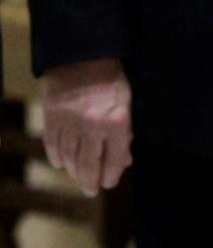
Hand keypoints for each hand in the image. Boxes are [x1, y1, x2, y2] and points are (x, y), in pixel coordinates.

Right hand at [38, 60, 132, 192]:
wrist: (79, 56)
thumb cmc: (109, 80)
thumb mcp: (126, 104)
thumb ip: (125, 133)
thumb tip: (124, 160)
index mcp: (115, 122)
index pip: (113, 158)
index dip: (111, 174)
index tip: (108, 183)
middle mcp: (92, 125)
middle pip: (88, 162)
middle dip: (90, 179)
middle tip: (91, 190)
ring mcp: (69, 122)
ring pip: (69, 155)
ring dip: (73, 169)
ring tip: (77, 178)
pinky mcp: (51, 116)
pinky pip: (52, 142)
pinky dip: (56, 155)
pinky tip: (59, 163)